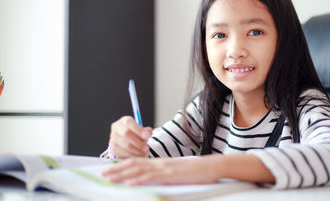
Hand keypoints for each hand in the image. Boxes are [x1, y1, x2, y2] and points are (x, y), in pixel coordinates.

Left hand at [102, 156, 220, 185]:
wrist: (211, 166)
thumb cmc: (196, 171)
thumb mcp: (177, 172)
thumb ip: (164, 174)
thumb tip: (152, 180)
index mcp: (160, 163)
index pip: (137, 162)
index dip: (122, 165)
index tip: (110, 169)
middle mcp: (160, 163)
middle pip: (134, 164)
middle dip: (116, 170)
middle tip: (102, 174)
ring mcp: (165, 169)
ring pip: (139, 170)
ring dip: (122, 174)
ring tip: (109, 179)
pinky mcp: (171, 175)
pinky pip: (152, 177)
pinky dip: (139, 180)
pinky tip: (129, 183)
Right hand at [109, 116, 152, 158]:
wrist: (129, 140)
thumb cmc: (136, 134)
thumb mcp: (141, 129)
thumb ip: (146, 131)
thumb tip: (148, 133)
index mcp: (124, 120)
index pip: (129, 122)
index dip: (139, 129)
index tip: (148, 136)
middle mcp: (117, 128)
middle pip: (126, 134)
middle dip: (138, 142)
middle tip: (147, 148)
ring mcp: (114, 138)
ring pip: (125, 145)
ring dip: (137, 150)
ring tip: (145, 152)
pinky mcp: (113, 148)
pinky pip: (123, 153)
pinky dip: (133, 155)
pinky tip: (139, 155)